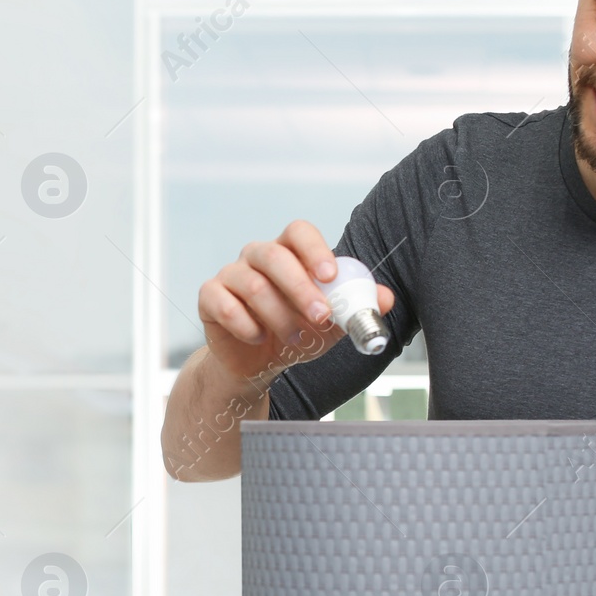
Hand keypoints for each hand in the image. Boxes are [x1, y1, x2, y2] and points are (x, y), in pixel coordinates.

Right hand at [197, 219, 394, 383]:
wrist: (258, 364)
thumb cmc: (296, 332)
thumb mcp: (332, 323)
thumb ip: (356, 307)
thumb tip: (386, 298)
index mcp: (289, 253)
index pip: (298, 232)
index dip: (313, 248)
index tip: (330, 275)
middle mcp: (257, 257)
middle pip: (274, 254)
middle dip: (300, 288)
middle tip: (320, 316)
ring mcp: (231, 275)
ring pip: (252, 283)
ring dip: (278, 315)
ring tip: (294, 338)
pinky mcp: (209, 297)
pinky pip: (222, 303)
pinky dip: (244, 324)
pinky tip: (258, 338)